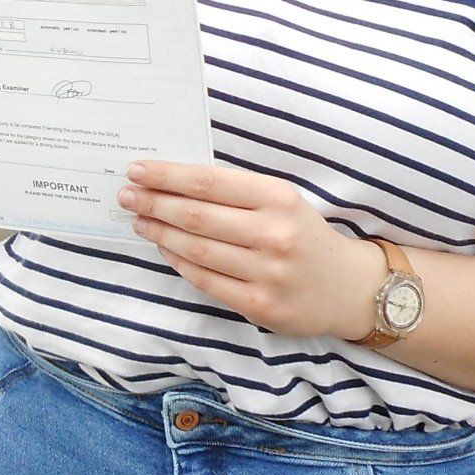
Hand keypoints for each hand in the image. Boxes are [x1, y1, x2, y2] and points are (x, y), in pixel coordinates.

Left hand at [120, 160, 384, 339]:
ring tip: (140, 221)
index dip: (168, 176)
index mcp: (278, 198)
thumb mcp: (282, 200)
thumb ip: (236, 192)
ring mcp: (267, 272)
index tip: (138, 170)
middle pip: (197, 216)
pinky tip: (164, 248)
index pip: (209, 183)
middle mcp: (274, 233)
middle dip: (155, 203)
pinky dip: (180, 263)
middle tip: (127, 196)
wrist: (348, 287)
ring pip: (197, 249)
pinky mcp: (260, 304)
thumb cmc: (305, 235)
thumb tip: (174, 183)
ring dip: (161, 233)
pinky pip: (207, 281)